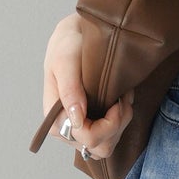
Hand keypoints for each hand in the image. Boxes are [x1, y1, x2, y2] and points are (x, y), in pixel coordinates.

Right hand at [43, 13, 136, 160]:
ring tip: (121, 98)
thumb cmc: (68, 43)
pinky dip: (121, 120)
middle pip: (98, 147)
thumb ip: (69, 89)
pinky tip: (120, 100)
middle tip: (122, 99)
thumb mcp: (66, 60)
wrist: (78, 32)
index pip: (84, 138)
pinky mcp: (93, 121)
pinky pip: (111, 136)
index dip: (106, 125)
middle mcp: (67, 126)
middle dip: (117, 125)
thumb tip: (76, 120)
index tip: (116, 101)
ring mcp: (81, 125)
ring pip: (107, 145)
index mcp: (56, 115)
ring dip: (120, 124)